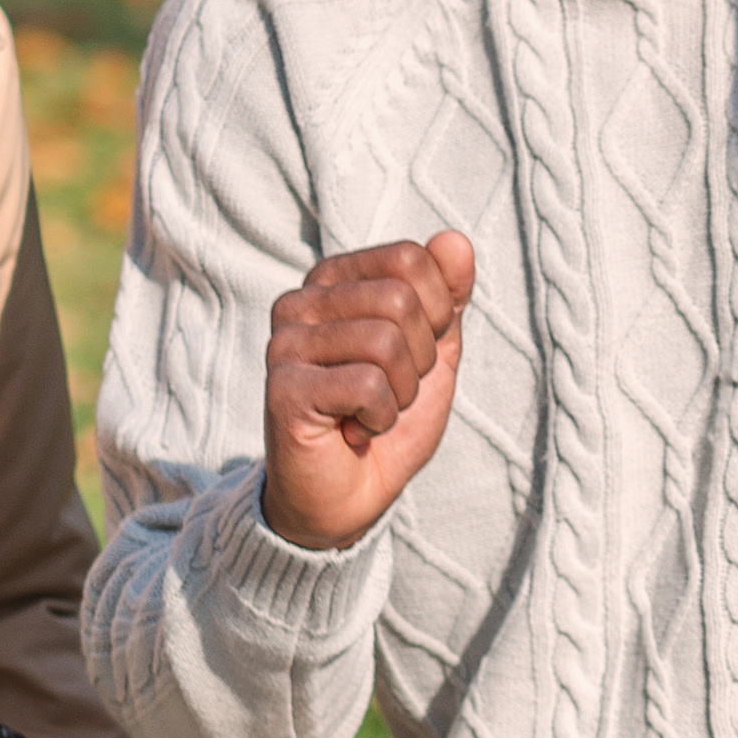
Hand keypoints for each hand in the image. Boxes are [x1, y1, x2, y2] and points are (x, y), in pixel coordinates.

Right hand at [262, 232, 478, 551]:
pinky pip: (368, 385)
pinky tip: (353, 430)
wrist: (348, 497)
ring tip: (370, 412)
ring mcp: (284, 344)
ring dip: (400, 393)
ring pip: (385, 342)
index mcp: (335, 282)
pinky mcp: (283, 388)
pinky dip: (380, 418)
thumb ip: (447, 297)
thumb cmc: (387, 419)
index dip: (436, 312)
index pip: (409, 258)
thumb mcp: (434, 353)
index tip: (413, 353)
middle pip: (399, 298)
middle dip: (419, 358)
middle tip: (389, 391)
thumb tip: (455, 240)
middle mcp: (300, 302)